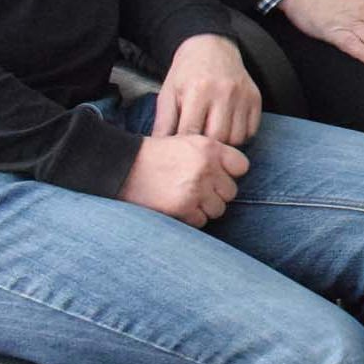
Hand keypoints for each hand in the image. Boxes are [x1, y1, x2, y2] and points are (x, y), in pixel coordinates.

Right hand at [117, 135, 248, 226]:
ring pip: (218, 209)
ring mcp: (195, 189)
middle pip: (231, 192)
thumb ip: (214, 155)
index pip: (242, 166)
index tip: (217, 176)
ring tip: (186, 199)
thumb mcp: (188, 142)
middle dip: (216, 194)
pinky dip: (191, 218)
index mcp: (210, 148)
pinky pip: (201, 221)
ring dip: (204, 208)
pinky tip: (178, 208)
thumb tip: (235, 173)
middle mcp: (206, 168)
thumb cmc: (157, 155)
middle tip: (197, 190)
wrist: (122, 166)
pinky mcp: (182, 207)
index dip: (231, 173)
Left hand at [152, 33, 260, 144]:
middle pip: (218, 137)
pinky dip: (240, 136)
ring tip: (212, 136)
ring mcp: (243, 96)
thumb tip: (158, 148)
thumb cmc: (186, 74)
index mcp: (198, 90)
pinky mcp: (255, 98)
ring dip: (224, 143)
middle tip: (198, 144)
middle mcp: (224, 92)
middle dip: (206, 145)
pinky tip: (228, 129)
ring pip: (237, 137)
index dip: (184, 145)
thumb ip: (163, 122)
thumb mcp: (168, 94)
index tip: (180, 150)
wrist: (212, 48)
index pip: (191, 131)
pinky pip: (251, 130)